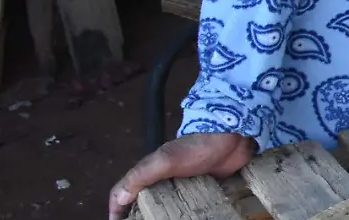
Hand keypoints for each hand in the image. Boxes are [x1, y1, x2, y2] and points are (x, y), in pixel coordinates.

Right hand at [109, 132, 254, 219]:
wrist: (231, 137)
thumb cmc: (195, 147)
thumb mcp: (164, 160)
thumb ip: (141, 176)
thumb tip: (119, 198)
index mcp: (148, 174)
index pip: (123, 194)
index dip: (116, 211)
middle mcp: (162, 181)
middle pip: (143, 203)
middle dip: (141, 216)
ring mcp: (183, 185)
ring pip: (166, 207)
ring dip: (165, 217)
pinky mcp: (202, 187)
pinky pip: (191, 205)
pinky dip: (189, 213)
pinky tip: (192, 219)